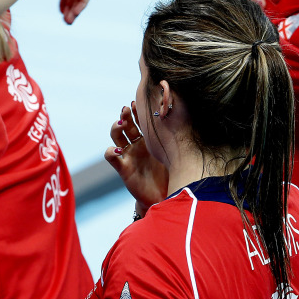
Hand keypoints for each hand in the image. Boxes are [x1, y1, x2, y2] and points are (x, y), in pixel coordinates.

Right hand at [104, 103, 167, 217]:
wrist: (166, 197)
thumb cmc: (173, 174)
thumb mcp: (175, 152)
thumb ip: (176, 137)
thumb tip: (187, 115)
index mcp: (148, 139)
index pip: (139, 120)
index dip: (137, 111)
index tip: (138, 102)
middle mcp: (136, 144)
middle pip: (126, 124)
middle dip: (125, 115)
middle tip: (127, 109)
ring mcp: (128, 155)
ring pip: (116, 136)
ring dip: (116, 128)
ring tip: (121, 123)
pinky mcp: (123, 168)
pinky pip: (111, 157)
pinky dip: (111, 152)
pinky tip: (118, 150)